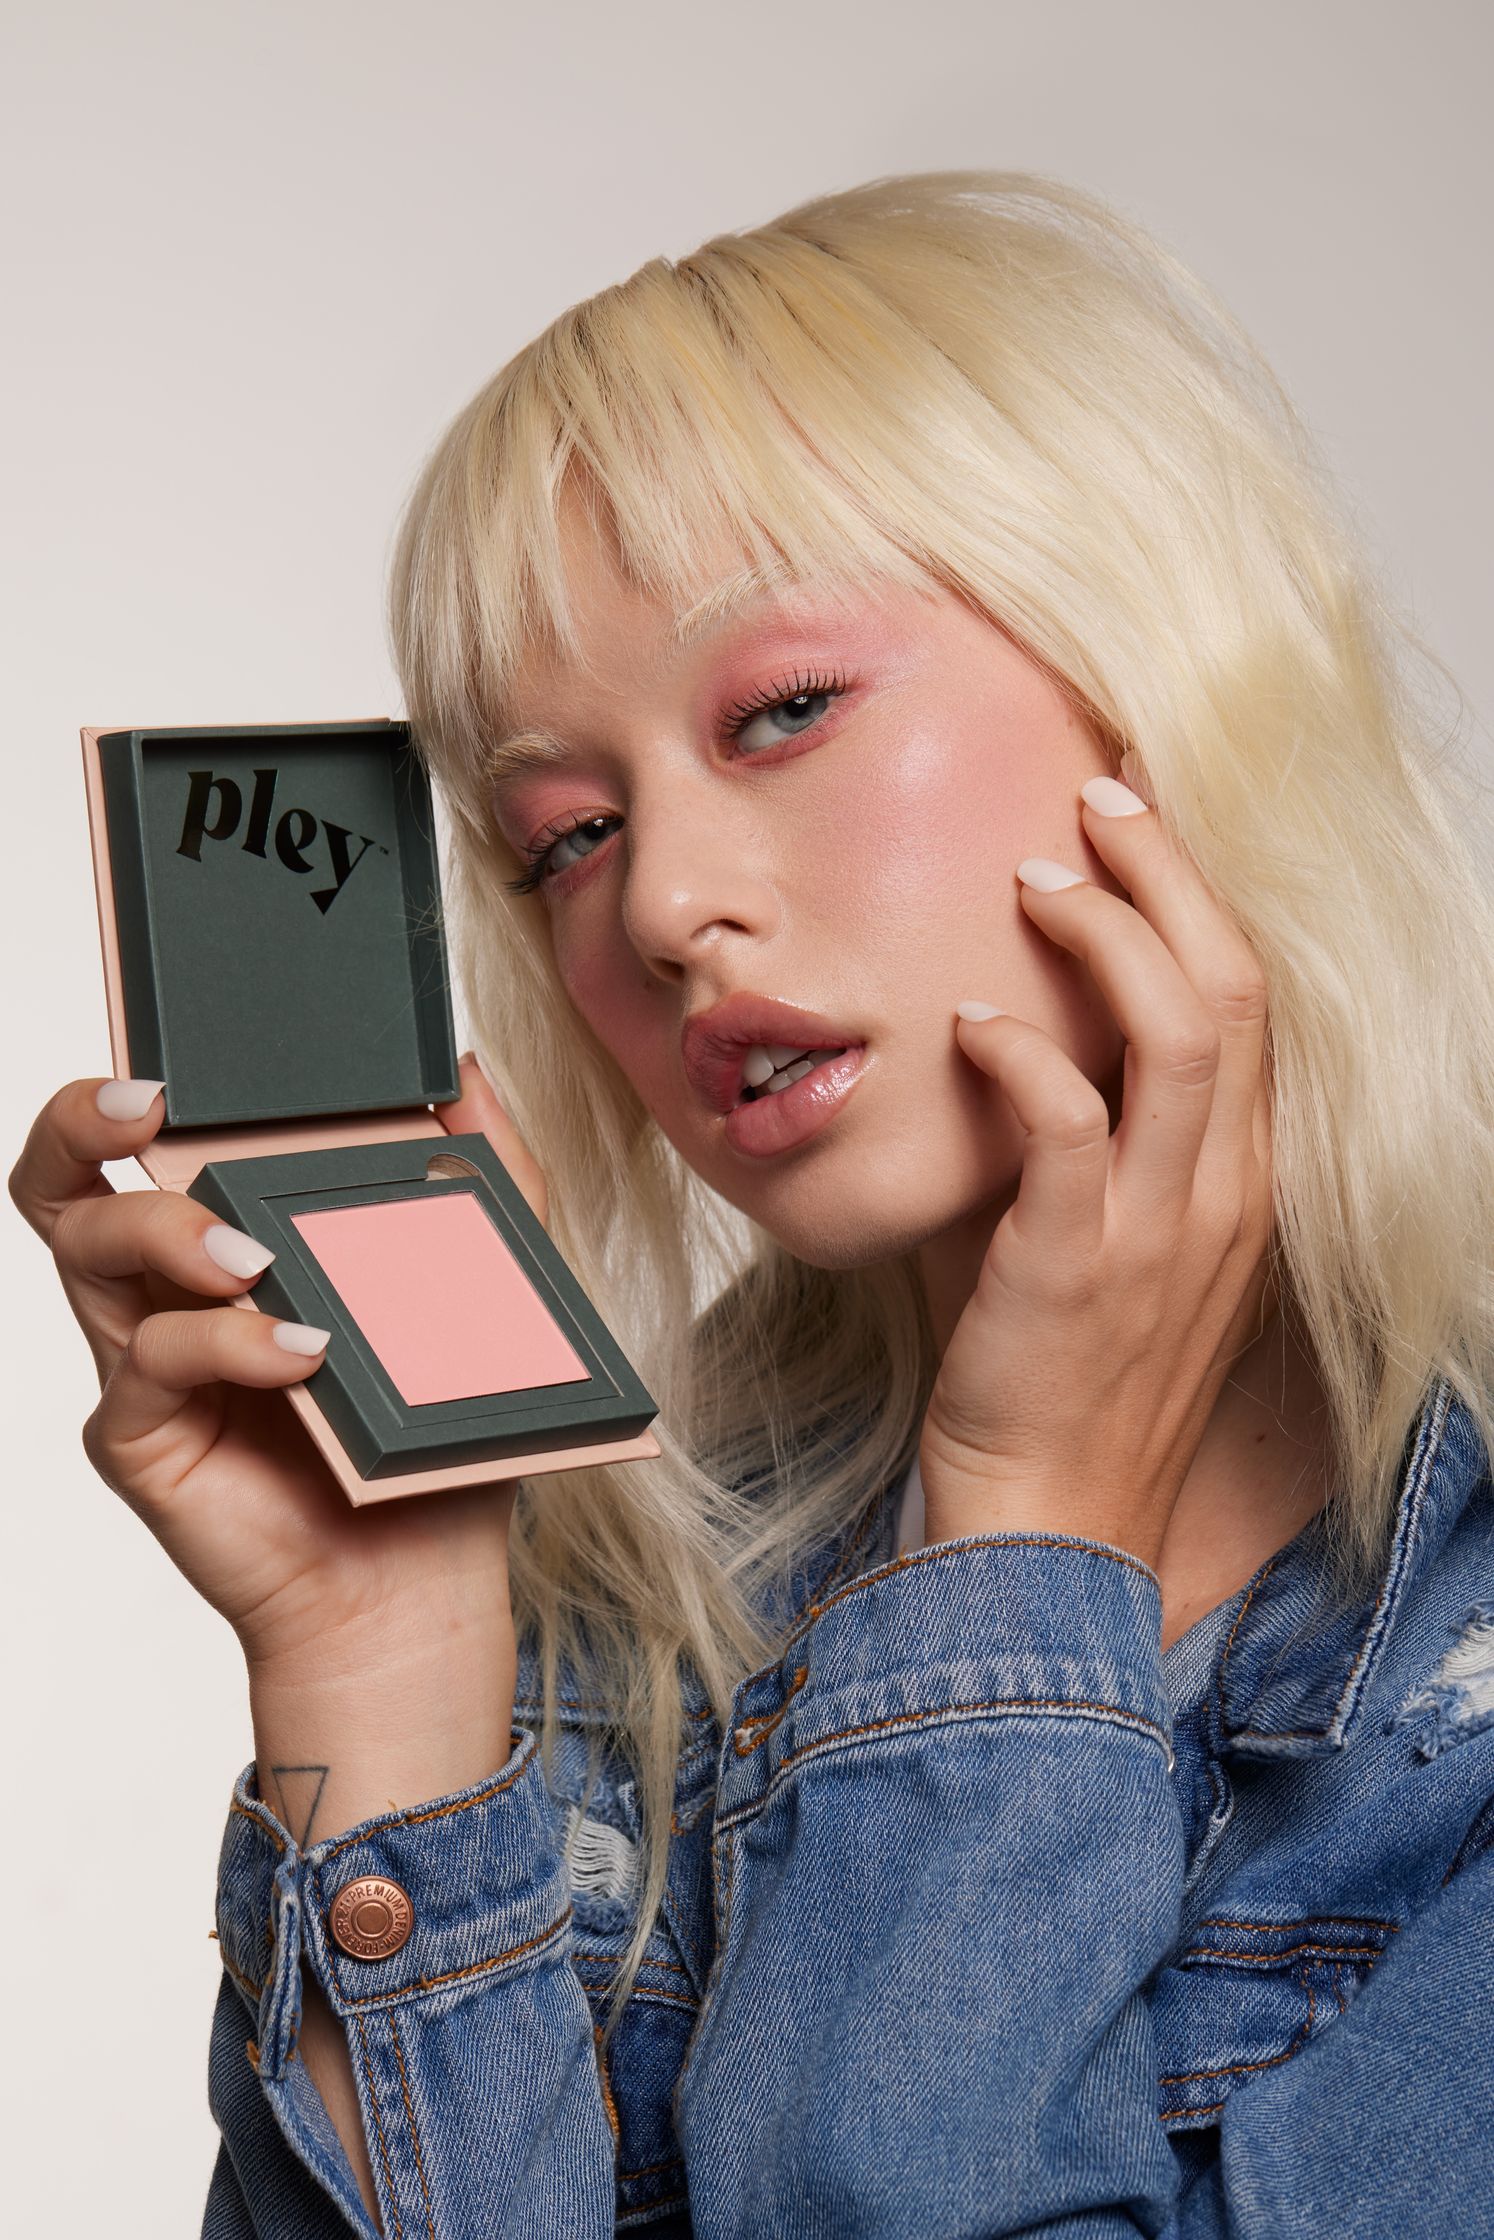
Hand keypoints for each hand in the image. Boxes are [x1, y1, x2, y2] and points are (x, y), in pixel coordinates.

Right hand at [9, 1053, 542, 1676]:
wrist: (419, 1586)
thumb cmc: (429, 1442)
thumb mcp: (479, 1288)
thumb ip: (479, 1176)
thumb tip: (463, 1069)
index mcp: (229, 1238)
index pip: (147, 1142)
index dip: (129, 1088)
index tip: (176, 1053)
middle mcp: (167, 1290)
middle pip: (65, 1180)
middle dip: (80, 1121)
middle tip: (147, 1103)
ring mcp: (145, 1360)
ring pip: (88, 1249)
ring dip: (166, 1230)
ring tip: (254, 1256)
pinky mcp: (141, 1435)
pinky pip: (152, 1360)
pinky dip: (225, 1343)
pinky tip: (298, 1353)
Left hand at [919, 779, 1275, 1571]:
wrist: (1047, 1522)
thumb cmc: (1053, 1372)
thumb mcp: (1092, 1238)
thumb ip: (1066, 1139)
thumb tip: (989, 1027)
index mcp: (1237, 1181)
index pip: (1248, 1003)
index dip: (1199, 896)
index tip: (1137, 821)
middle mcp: (1222, 1193)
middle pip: (1232, 985)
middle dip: (1169, 870)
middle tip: (1096, 793)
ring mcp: (1161, 1230)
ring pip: (1179, 1032)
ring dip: (1106, 931)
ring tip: (1034, 872)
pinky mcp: (1078, 1265)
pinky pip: (1068, 1121)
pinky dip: (1022, 1048)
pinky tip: (970, 1016)